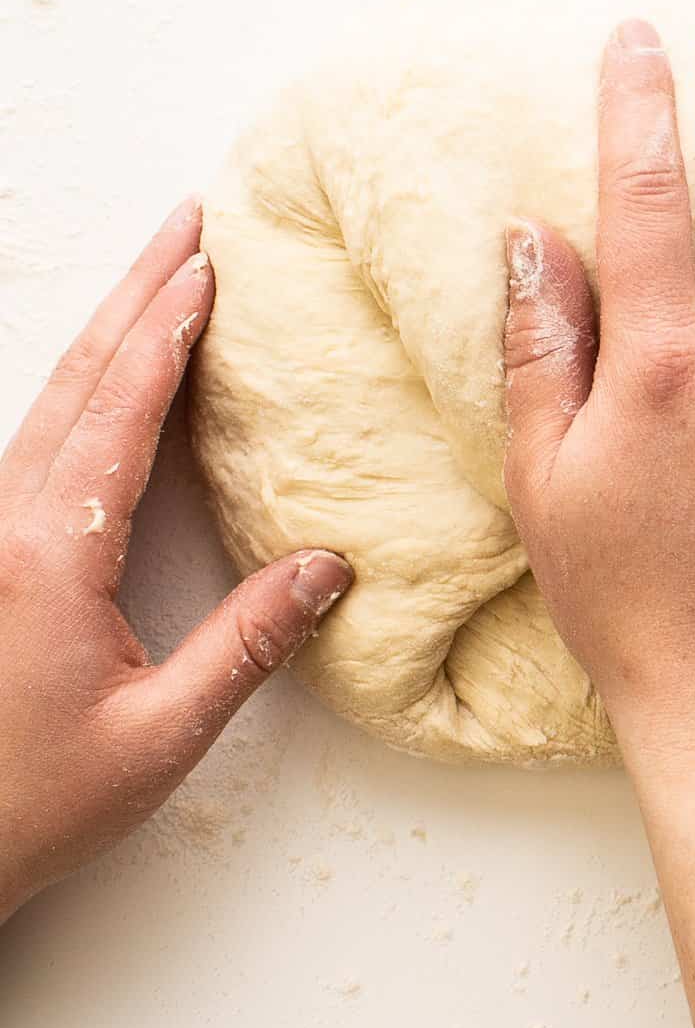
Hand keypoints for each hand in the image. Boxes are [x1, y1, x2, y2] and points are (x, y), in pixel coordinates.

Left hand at [0, 199, 351, 922]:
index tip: (204, 265)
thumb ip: (244, 645)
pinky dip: (84, 384)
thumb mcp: (156, 736)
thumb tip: (328, 568)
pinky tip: (108, 377)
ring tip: (156, 274)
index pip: (119, 414)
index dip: (167, 332)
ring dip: (107, 330)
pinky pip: (36, 439)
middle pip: (78, 380)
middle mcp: (6, 525)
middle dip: (135, 294)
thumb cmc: (31, 804)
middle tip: (182, 223)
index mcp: (49, 555)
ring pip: (49, 401)